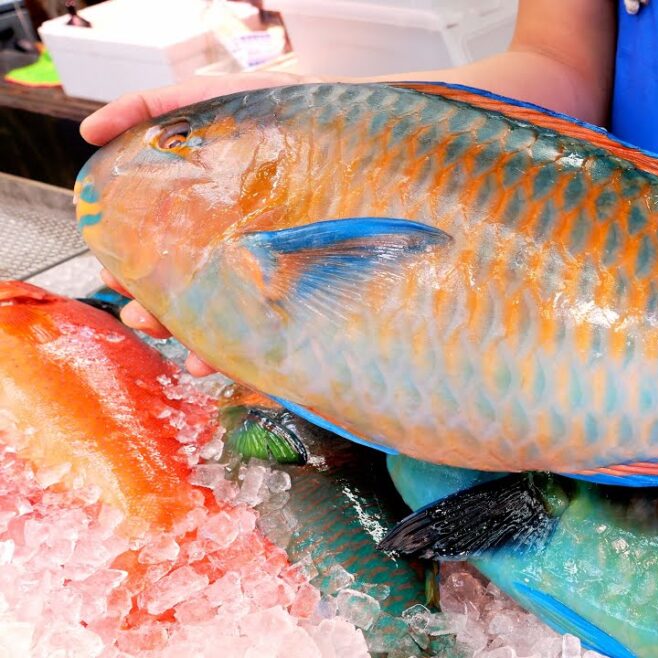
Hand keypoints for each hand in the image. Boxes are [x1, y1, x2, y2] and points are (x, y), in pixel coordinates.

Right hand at [85, 75, 311, 374]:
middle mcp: (233, 242)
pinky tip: (214, 360)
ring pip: (220, 315)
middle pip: (184, 287)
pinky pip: (270, 331)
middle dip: (155, 309)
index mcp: (204, 211)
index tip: (115, 277)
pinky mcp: (307, 288)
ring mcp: (270, 267)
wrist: (357, 123)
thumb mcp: (209, 99)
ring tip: (177, 340)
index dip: (131, 266)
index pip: (157, 248)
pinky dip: (237, 352)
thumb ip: (148, 109)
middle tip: (143, 314)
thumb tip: (89, 133)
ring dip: (189, 334)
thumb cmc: (281, 109)